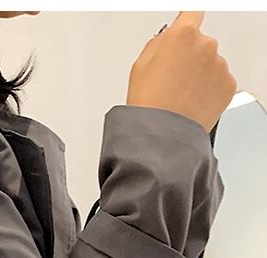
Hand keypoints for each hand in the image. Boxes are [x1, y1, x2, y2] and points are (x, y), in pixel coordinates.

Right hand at [127, 11, 235, 132]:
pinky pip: (219, 82)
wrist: (164, 136)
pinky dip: (208, 90)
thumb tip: (167, 40)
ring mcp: (220, 65)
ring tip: (181, 95)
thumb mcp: (139, 66)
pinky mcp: (228, 85)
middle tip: (172, 79)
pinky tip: (191, 102)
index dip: (187, 21)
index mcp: (183, 34)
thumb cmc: (150, 104)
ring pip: (210, 63)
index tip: (185, 28)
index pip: (192, 12)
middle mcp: (206, 45)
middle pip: (200, 42)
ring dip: (200, 75)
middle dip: (189, 56)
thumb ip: (158, 44)